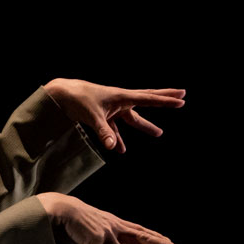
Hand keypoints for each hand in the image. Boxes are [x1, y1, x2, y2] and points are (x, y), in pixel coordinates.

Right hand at [36, 193, 180, 243]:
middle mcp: (116, 228)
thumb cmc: (76, 222)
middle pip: (144, 237)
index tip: (171, 242)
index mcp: (117, 225)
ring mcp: (107, 233)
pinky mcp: (95, 239)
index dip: (156, 237)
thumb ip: (102, 243)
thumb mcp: (95, 231)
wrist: (60, 210)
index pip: (141, 232)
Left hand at [43, 79, 185, 153]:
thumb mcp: (92, 116)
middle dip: (164, 100)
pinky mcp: (103, 115)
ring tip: (159, 133)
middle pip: (147, 100)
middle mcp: (120, 100)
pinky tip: (120, 149)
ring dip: (145, 125)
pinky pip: (115, 128)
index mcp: (122, 96)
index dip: (166, 101)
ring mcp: (112, 107)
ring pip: (132, 118)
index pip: (149, 99)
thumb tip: (112, 147)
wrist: (61, 94)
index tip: (181, 100)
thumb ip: (104, 132)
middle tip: (181, 96)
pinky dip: (118, 138)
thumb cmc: (78, 100)